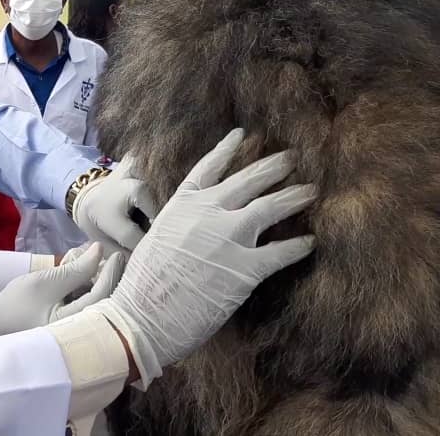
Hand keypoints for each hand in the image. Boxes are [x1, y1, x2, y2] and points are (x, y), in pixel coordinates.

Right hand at [0, 244, 122, 341]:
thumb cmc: (18, 302)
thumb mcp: (46, 281)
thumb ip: (75, 269)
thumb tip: (100, 251)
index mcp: (73, 324)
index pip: (102, 296)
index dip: (111, 274)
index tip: (117, 254)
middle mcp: (79, 330)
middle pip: (105, 300)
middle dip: (106, 276)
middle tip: (107, 257)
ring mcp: (76, 328)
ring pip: (96, 299)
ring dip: (95, 280)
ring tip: (86, 262)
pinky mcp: (72, 323)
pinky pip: (87, 303)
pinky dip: (85, 287)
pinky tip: (79, 273)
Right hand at [45, 129, 316, 420]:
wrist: (141, 316)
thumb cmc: (141, 286)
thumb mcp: (155, 240)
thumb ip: (178, 226)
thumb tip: (190, 228)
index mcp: (181, 204)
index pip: (208, 167)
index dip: (226, 149)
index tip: (241, 135)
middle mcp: (206, 212)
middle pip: (247, 180)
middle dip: (272, 167)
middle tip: (290, 159)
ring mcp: (228, 238)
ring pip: (271, 206)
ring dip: (294, 196)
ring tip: (310, 191)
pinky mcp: (246, 268)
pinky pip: (283, 251)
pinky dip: (299, 245)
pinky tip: (309, 242)